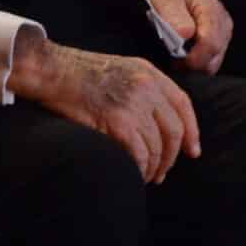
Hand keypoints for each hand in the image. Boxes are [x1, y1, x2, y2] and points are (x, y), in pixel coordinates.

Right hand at [8, 37, 199, 182]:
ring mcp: (134, 104)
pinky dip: (140, 169)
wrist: (52, 70)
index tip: (192, 151)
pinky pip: (140, 154)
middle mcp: (147, 88)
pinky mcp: (118, 121)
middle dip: (171, 157)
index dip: (192, 131)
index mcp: (149, 74)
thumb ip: (143, 89)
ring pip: (157, 146)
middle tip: (162, 173)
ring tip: (145, 176)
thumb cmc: (78, 74)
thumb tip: (157, 121)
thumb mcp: (120, 70)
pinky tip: (135, 174)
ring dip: (154, 167)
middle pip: (174, 131)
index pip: (183, 105)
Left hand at [141, 0, 231, 72]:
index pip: (211, 43)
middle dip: (193, 62)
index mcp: (211, 10)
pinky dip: (196, 59)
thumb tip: (184, 35)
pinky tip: (183, 52)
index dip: (194, 57)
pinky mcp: (217, 37)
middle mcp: (222, 23)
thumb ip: (173, 13)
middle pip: (214, 56)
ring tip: (175, 53)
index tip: (175, 60)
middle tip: (172, 58)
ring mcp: (222, 31)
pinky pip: (210, 58)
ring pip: (213, 61)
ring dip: (194, 62)